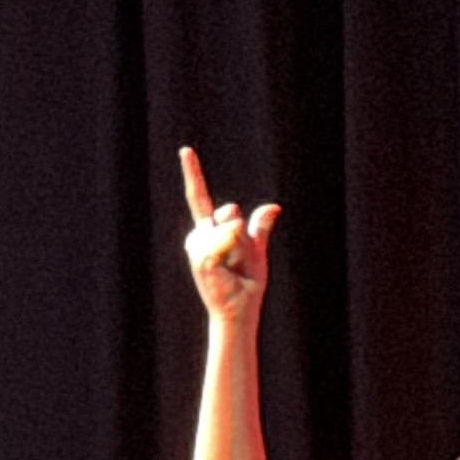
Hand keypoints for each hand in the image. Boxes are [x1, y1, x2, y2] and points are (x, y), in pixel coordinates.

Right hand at [180, 146, 279, 326]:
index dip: (193, 173)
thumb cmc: (247, 284)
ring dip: (241, 246)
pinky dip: (234, 250)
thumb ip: (260, 227)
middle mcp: (200, 236)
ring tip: (233, 267)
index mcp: (211, 232)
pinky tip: (228, 268)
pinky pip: (226, 239)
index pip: (200, 197)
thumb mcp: (257, 250)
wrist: (240, 308)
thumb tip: (274, 206)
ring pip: (231, 225)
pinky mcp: (201, 258)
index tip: (186, 150)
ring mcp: (198, 247)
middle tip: (239, 260)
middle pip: (230, 213)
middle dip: (244, 233)